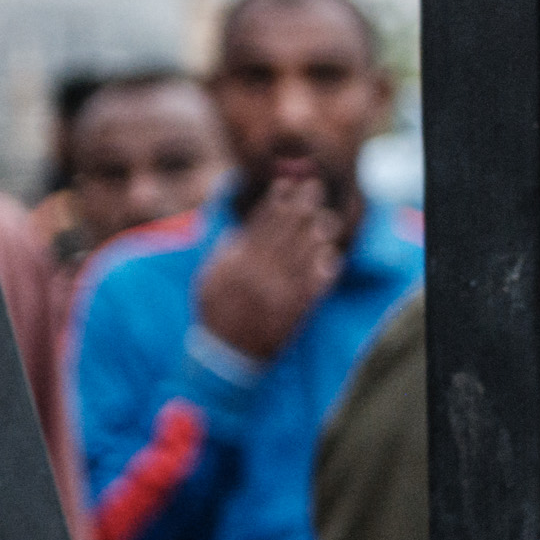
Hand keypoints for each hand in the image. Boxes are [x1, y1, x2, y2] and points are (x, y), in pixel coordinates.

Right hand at [192, 175, 343, 361]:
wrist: (226, 354)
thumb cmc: (217, 313)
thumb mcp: (209, 279)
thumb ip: (224, 253)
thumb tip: (237, 229)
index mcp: (235, 264)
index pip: (259, 225)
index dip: (275, 203)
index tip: (287, 184)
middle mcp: (257, 276)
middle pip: (283, 234)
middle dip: (299, 209)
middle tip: (314, 188)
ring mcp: (278, 292)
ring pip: (301, 256)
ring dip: (314, 235)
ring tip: (325, 218)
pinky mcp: (295, 310)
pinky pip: (313, 286)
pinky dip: (322, 270)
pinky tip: (329, 255)